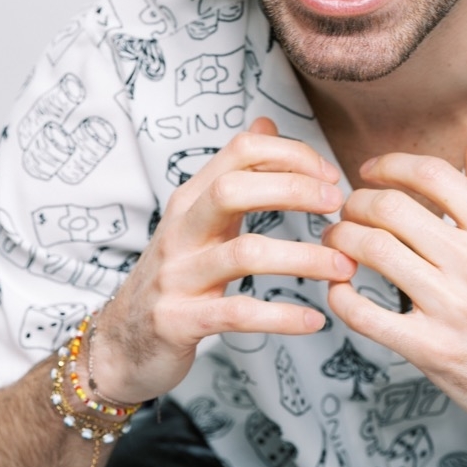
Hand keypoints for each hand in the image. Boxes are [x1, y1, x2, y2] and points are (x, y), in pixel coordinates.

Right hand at [93, 118, 352, 403]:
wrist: (123, 344)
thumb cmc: (176, 275)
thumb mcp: (200, 217)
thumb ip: (237, 173)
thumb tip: (266, 122)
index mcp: (191, 199)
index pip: (240, 151)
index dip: (290, 154)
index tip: (329, 177)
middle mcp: (180, 230)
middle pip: (233, 189)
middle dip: (292, 189)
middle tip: (337, 204)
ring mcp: (176, 275)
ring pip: (243, 254)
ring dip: (302, 258)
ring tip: (344, 267)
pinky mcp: (179, 321)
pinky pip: (237, 313)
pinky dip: (281, 316)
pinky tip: (315, 319)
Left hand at [324, 141, 466, 458]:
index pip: (432, 174)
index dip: (391, 164)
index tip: (374, 171)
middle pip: (391, 207)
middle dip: (358, 201)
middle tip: (349, 208)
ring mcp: (451, 307)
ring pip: (373, 251)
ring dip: (342, 239)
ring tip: (338, 241)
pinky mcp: (431, 350)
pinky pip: (366, 315)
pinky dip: (342, 296)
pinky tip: (340, 288)